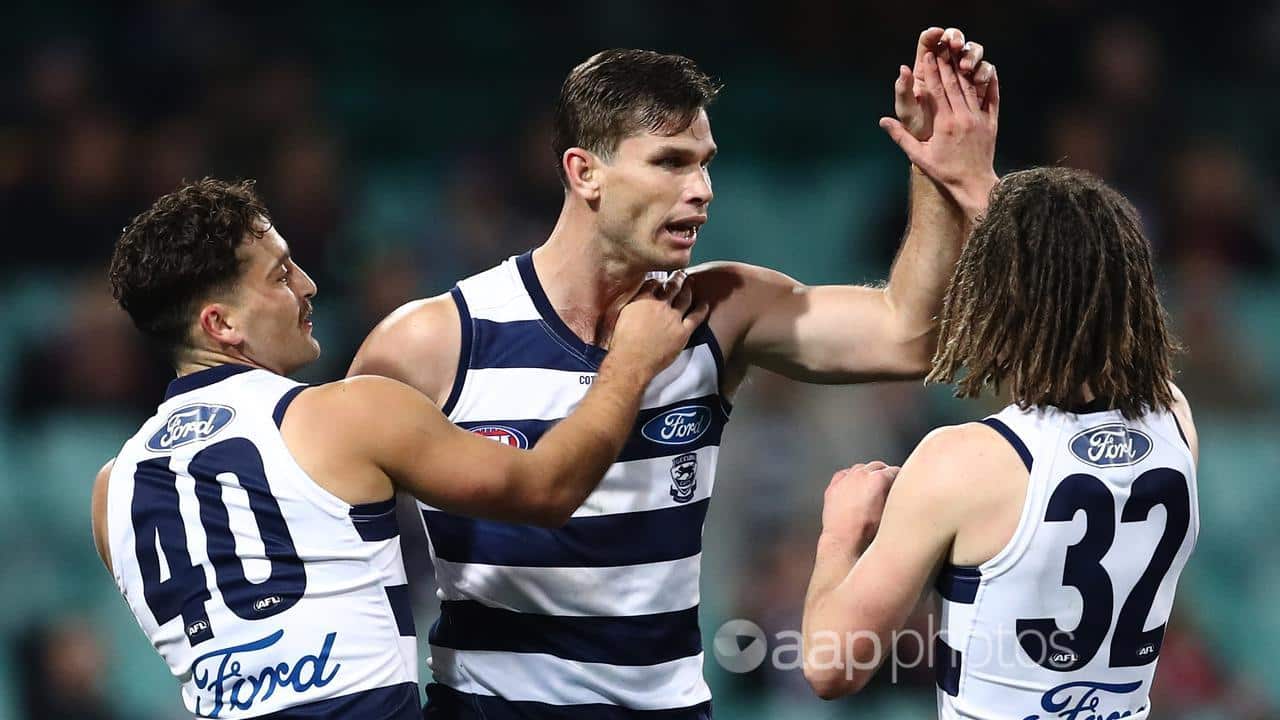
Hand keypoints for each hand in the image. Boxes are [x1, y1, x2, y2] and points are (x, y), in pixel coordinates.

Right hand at [611, 271, 709, 375]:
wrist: (631, 361)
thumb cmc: (621, 344)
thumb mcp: (621, 317)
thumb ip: (631, 305)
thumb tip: (635, 301)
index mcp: (642, 300)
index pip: (654, 283)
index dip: (659, 281)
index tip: (661, 281)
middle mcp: (659, 305)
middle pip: (672, 287)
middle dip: (677, 279)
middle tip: (680, 275)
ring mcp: (673, 318)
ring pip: (685, 298)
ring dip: (688, 289)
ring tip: (690, 284)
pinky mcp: (682, 332)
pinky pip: (696, 317)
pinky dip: (702, 309)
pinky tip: (704, 304)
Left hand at [820, 461, 898, 547]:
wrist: (844, 541)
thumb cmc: (868, 532)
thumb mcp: (890, 513)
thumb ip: (896, 497)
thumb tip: (900, 492)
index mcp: (878, 479)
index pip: (895, 471)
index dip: (900, 478)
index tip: (902, 482)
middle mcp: (861, 475)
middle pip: (878, 466)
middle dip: (884, 473)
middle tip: (889, 484)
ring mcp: (846, 479)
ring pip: (860, 468)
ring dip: (867, 474)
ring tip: (871, 486)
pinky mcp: (834, 486)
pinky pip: (845, 475)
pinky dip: (850, 478)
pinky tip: (854, 486)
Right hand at [881, 46, 999, 219]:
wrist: (973, 184)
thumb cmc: (944, 171)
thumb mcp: (919, 156)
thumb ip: (901, 137)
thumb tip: (883, 121)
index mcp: (944, 123)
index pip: (936, 91)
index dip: (930, 72)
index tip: (926, 57)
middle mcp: (963, 117)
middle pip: (953, 85)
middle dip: (945, 65)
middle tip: (940, 49)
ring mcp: (979, 119)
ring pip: (970, 89)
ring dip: (963, 71)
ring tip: (958, 56)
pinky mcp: (991, 123)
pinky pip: (992, 99)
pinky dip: (990, 84)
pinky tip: (988, 70)